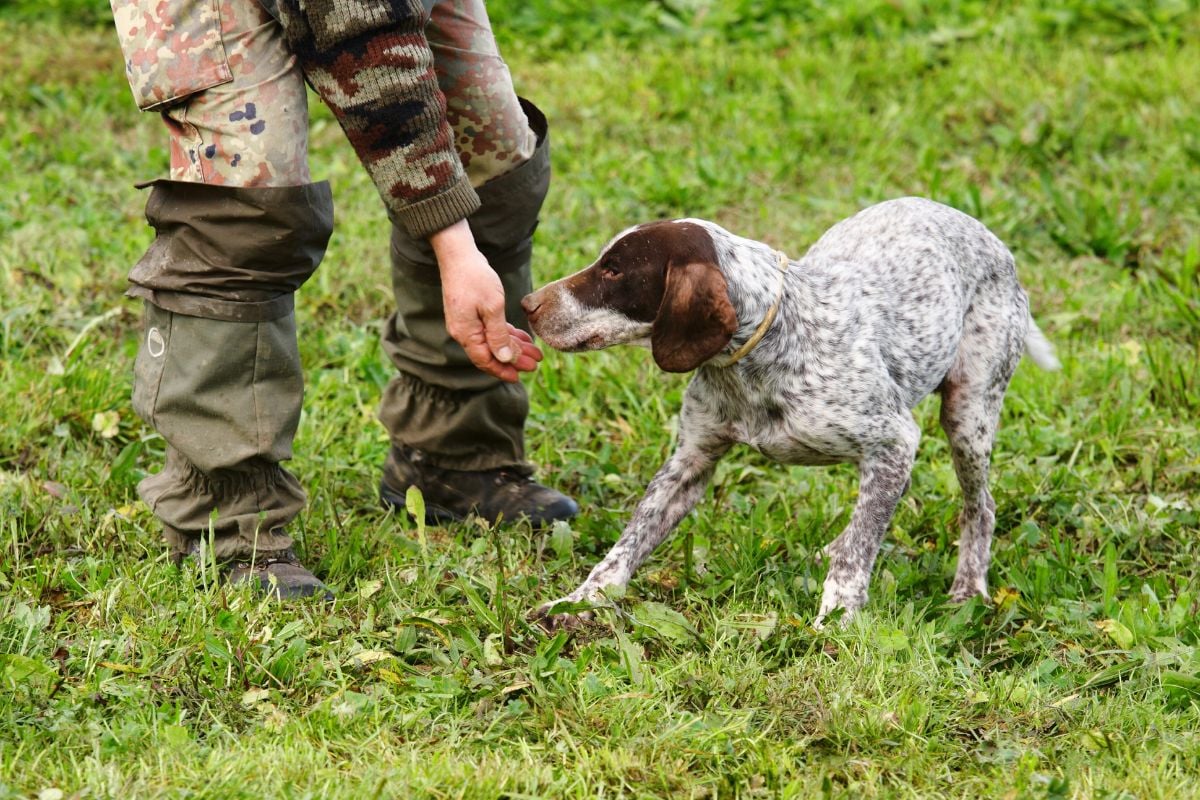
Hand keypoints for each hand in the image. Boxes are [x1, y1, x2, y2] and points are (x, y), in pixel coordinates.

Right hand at [431, 220, 542, 381]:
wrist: (460, 256)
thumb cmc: (476, 279)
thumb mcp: (493, 307)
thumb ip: (499, 335)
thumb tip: (504, 358)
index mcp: (467, 334)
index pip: (485, 361)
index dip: (503, 370)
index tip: (520, 376)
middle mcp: (464, 332)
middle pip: (490, 354)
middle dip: (514, 360)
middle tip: (535, 363)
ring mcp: (468, 323)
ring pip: (493, 342)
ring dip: (513, 347)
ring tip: (534, 352)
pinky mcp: (472, 314)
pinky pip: (491, 330)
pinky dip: (506, 334)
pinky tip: (522, 337)